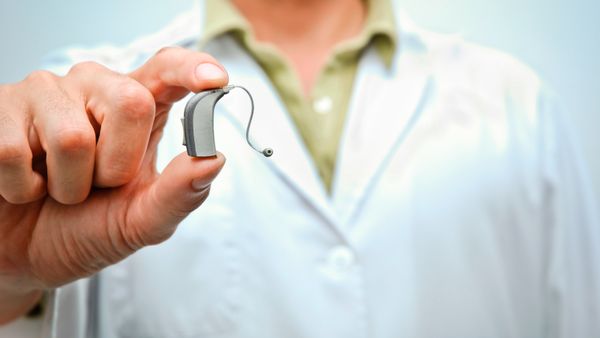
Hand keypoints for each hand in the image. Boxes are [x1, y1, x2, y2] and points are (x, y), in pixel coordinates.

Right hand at [0, 47, 227, 322]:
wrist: (24, 256)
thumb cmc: (85, 229)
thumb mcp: (141, 222)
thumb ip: (179, 195)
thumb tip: (214, 160)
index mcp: (137, 109)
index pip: (167, 70)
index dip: (190, 69)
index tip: (214, 80)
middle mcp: (95, 89)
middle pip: (131, 102)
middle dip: (117, 166)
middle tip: (97, 185)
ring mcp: (45, 93)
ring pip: (72, 137)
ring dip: (67, 185)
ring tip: (56, 188)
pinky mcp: (0, 107)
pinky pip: (16, 151)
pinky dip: (23, 188)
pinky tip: (25, 185)